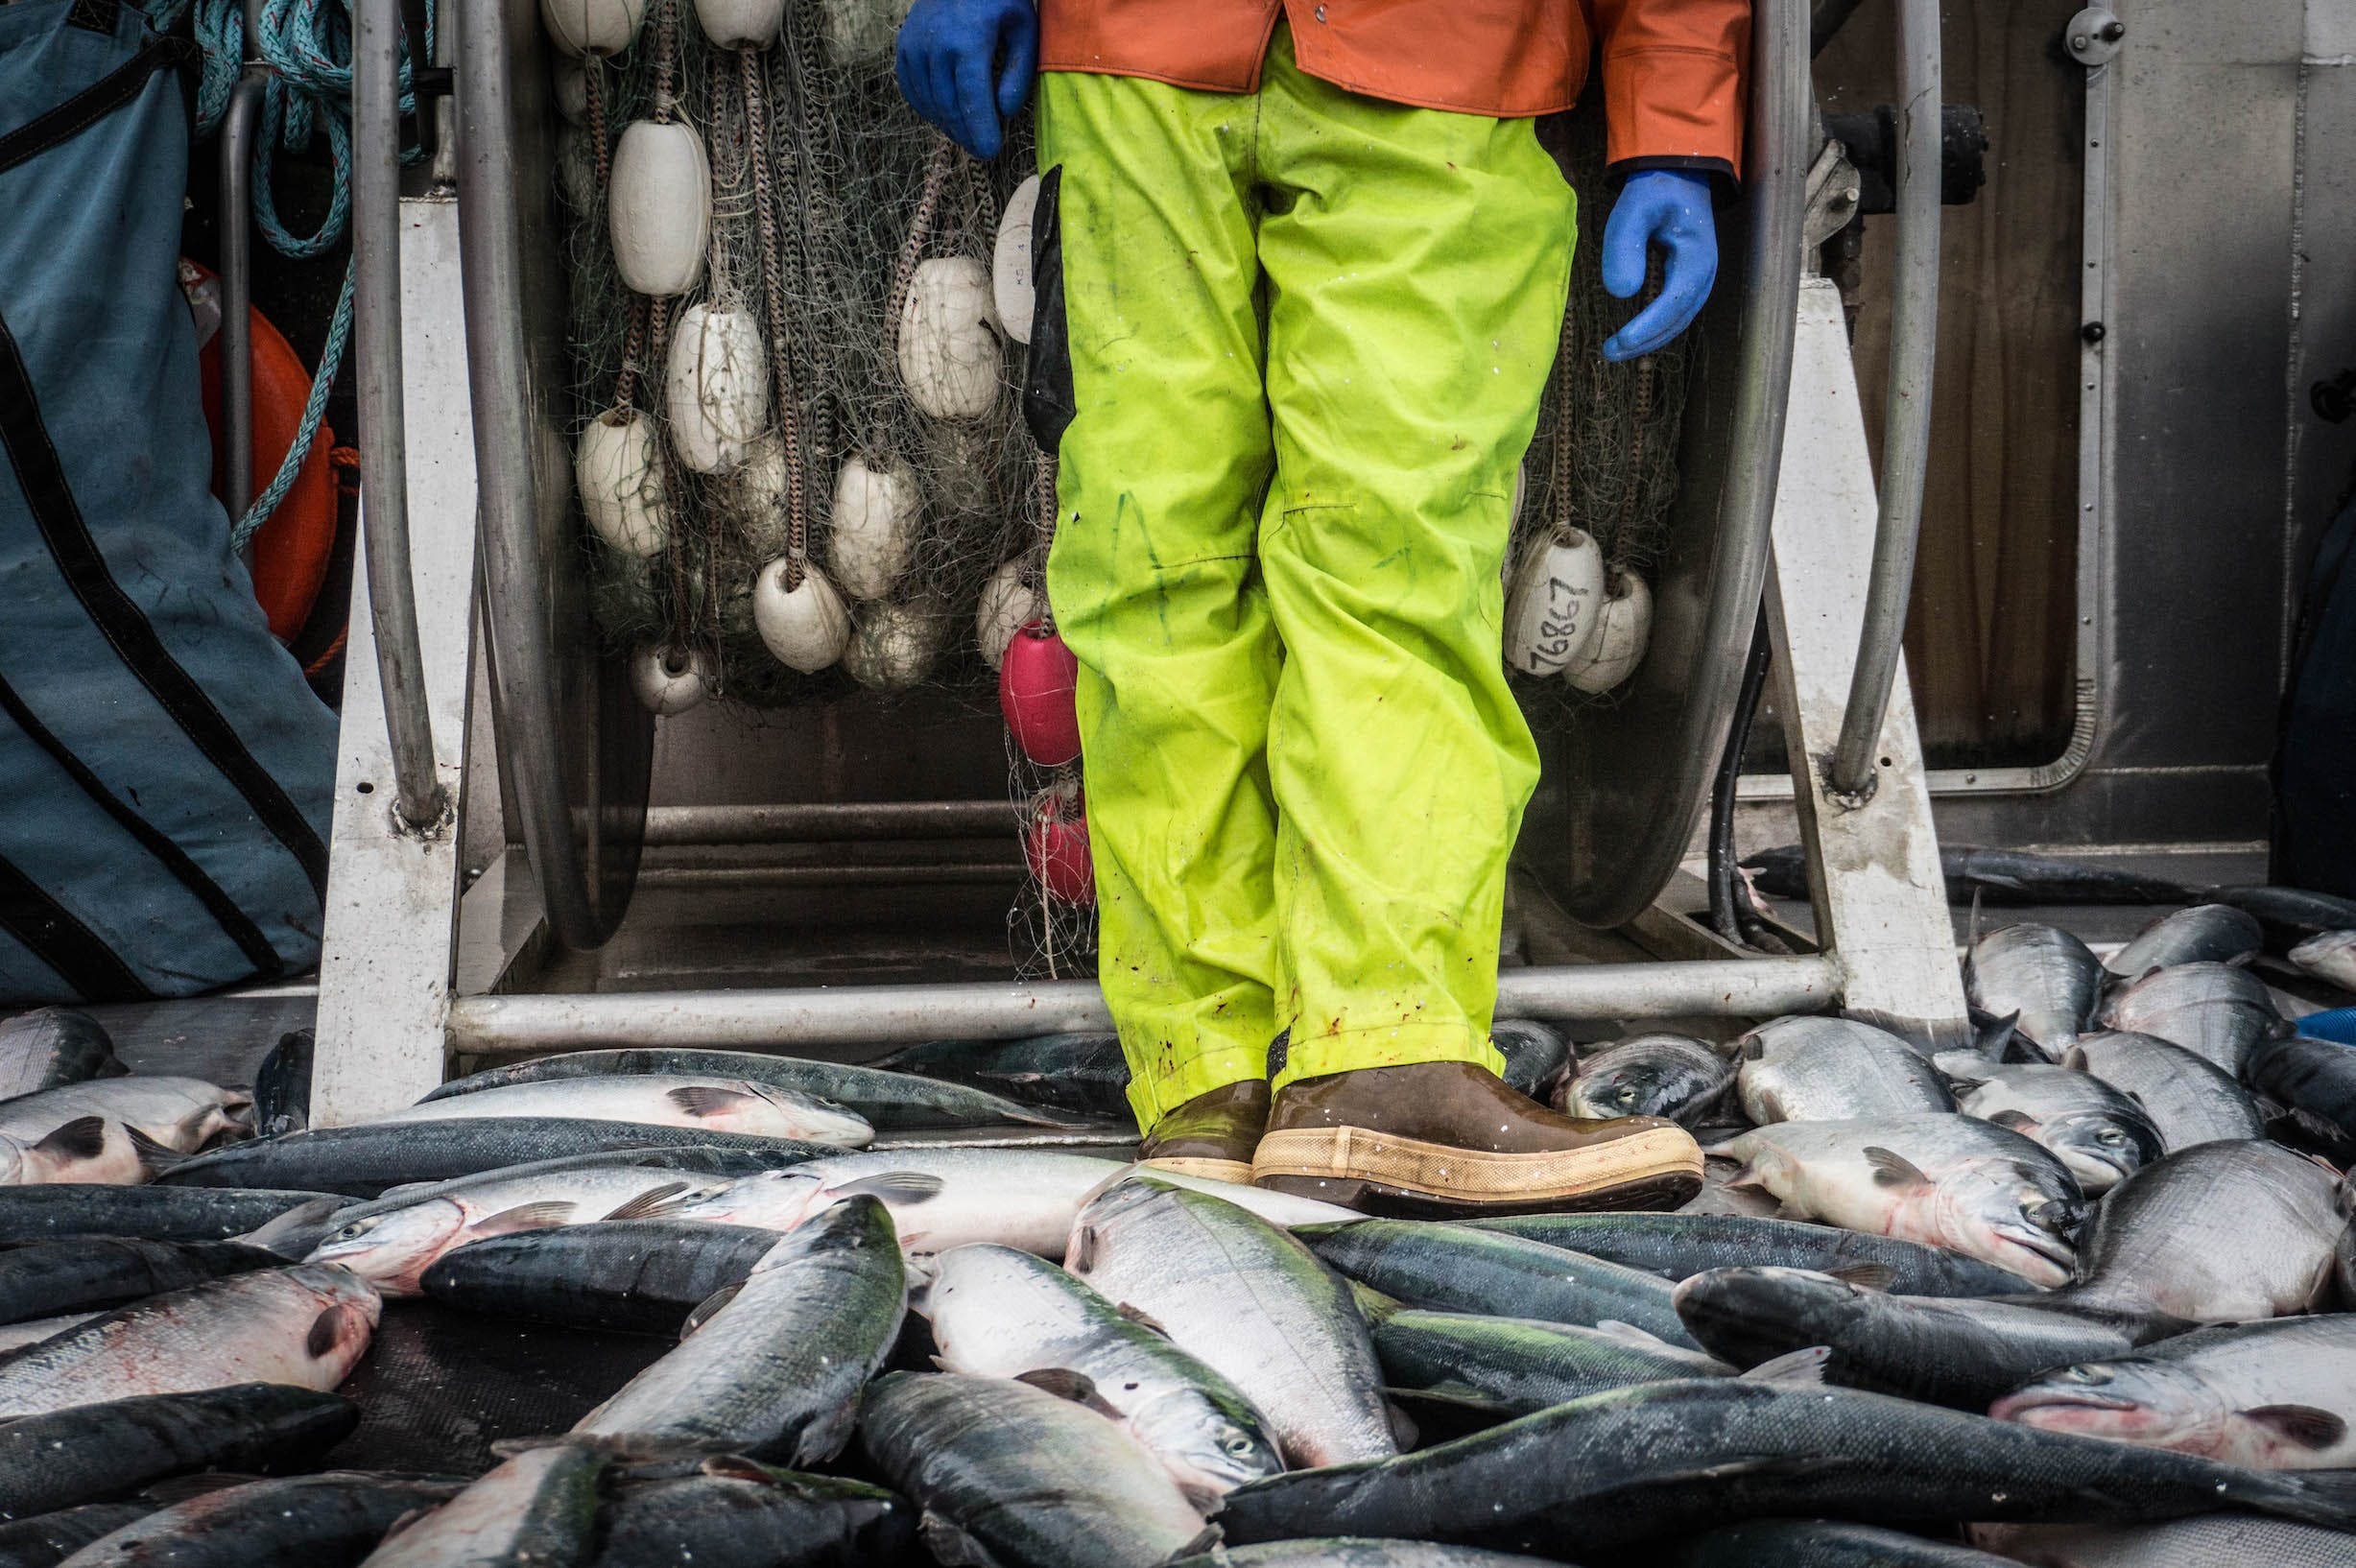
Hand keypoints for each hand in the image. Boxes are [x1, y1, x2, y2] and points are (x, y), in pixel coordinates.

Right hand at [894, 0, 1037, 159]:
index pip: (972, 99)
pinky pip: (913, 92)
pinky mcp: (903, 50)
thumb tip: (1005, 113)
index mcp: (968, 41)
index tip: (990, 151)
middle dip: (967, 134)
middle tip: (982, 149)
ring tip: (969, 135)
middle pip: (949, 107)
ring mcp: (914, 47)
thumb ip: (1018, 73)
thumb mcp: (1023, 29)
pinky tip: (948, 116)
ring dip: (949, 125)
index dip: (980, 130)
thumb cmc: (999, 2)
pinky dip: (929, 110)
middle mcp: (935, 45)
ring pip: (929, 103)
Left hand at [1599, 169, 1717, 361]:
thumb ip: (1625, 247)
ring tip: (1616, 350)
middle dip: (1645, 340)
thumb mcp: (1633, 210)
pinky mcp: (1689, 280)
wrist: (1677, 175)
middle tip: (1609, 352)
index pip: (1673, 302)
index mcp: (1696, 258)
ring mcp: (1700, 279)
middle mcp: (1704, 274)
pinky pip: (1675, 311)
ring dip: (1649, 339)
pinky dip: (1655, 327)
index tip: (1621, 340)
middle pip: (1677, 320)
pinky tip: (1632, 335)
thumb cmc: (1655, 190)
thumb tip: (1621, 292)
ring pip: (1677, 320)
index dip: (1648, 325)